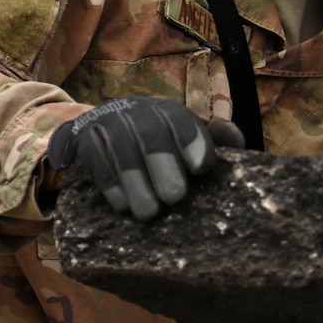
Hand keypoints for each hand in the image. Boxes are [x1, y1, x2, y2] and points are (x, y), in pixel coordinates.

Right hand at [48, 97, 243, 220]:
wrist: (102, 126)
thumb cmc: (158, 140)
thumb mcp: (185, 135)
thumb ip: (214, 139)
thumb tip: (237, 139)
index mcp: (168, 110)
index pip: (181, 120)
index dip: (193, 142)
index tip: (201, 170)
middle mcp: (139, 111)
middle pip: (151, 134)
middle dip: (164, 166)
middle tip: (175, 197)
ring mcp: (110, 123)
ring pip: (123, 149)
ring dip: (136, 182)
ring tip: (149, 212)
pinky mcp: (86, 139)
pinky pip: (96, 161)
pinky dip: (110, 185)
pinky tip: (122, 206)